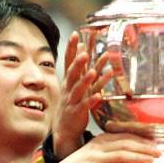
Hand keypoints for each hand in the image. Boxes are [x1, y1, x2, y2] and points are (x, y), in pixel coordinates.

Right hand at [37, 132, 159, 162]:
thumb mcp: (96, 157)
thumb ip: (111, 155)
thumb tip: (132, 157)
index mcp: (100, 141)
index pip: (124, 136)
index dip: (141, 140)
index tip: (155, 144)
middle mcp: (98, 147)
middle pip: (125, 144)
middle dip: (144, 148)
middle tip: (159, 152)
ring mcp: (94, 158)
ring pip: (121, 155)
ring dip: (138, 158)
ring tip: (152, 162)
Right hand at [52, 31, 112, 159]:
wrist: (64, 128)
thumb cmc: (72, 102)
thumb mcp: (75, 83)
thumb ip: (81, 67)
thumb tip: (84, 48)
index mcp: (69, 80)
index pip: (68, 61)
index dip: (71, 48)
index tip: (75, 34)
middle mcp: (69, 88)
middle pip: (73, 73)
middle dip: (78, 63)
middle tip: (84, 53)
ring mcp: (73, 100)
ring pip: (79, 89)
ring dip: (86, 80)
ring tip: (93, 72)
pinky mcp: (78, 112)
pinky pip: (85, 106)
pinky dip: (92, 100)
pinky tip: (99, 96)